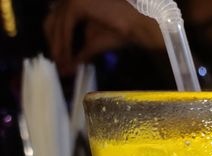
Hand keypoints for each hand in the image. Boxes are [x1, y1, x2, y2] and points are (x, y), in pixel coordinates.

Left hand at [44, 0, 162, 74]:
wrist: (135, 26)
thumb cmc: (118, 32)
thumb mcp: (92, 43)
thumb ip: (78, 51)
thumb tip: (67, 67)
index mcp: (74, 3)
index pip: (55, 20)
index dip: (54, 40)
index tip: (57, 59)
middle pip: (51, 21)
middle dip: (53, 45)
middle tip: (58, 65)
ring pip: (57, 25)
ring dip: (59, 48)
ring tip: (63, 66)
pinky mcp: (77, 4)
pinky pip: (65, 27)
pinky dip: (65, 43)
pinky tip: (68, 57)